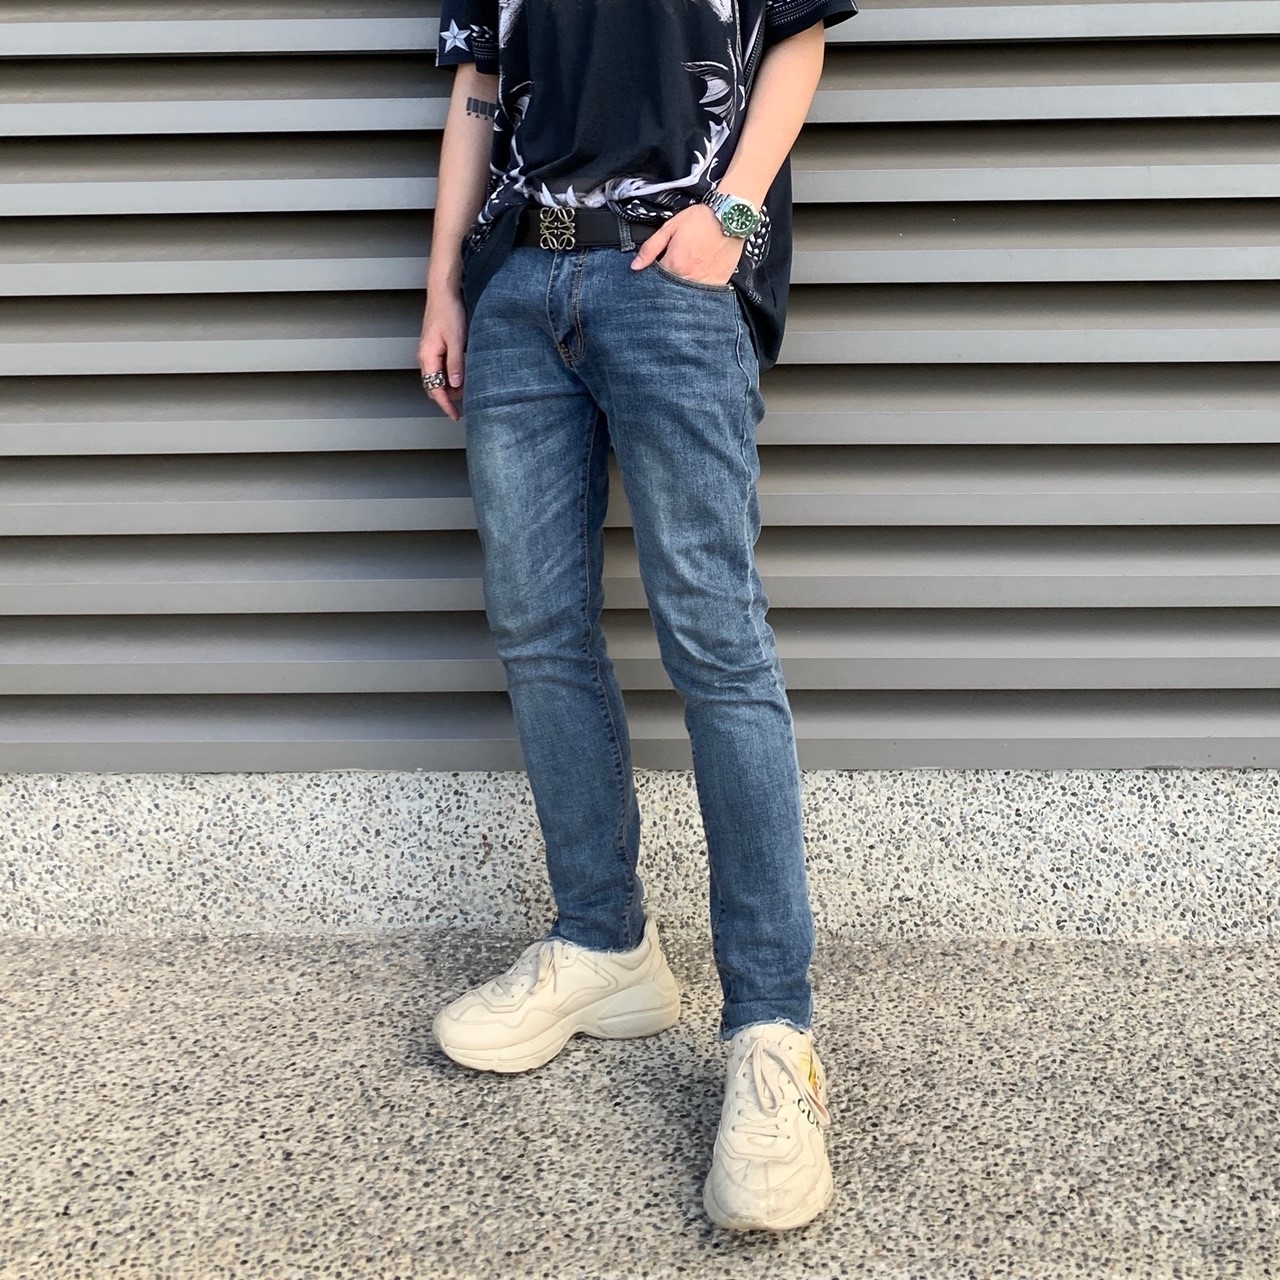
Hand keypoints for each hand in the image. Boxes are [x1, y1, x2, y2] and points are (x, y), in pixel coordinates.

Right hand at [418, 283, 467, 421]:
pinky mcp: (434, 347)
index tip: (455, 416)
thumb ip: (455, 364)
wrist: (443, 292)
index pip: (435, 389)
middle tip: (465, 402)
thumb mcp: (456, 340)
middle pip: (433, 386)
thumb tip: (455, 386)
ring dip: (449, 387)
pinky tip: (461, 374)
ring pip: (436, 378)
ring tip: (466, 387)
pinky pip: (439, 368)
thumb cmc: (449, 313)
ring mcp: (428, 352)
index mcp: (427, 358)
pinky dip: (449, 376)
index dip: (445, 405)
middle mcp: (424, 357)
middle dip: (447, 398)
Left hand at [629, 203, 745, 286]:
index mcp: (674, 264)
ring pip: (687, 295)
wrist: (730, 217)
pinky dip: (699, 290)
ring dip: (683, 288)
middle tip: (676, 268)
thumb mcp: (670, 228)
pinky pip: (704, 294)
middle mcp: (688, 278)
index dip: (654, 276)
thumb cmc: (702, 219)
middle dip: (668, 285)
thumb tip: (635, 266)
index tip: (658, 269)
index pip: (655, 281)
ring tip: (688, 272)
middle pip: (671, 290)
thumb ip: (650, 248)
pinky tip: (699, 277)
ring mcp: (704, 283)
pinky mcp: (718, 283)